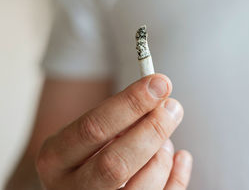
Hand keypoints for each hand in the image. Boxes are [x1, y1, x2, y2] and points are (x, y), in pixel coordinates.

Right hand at [35, 74, 192, 189]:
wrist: (81, 185)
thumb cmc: (91, 153)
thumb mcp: (90, 133)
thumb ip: (116, 117)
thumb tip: (158, 94)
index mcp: (55, 159)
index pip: (93, 128)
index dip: (130, 104)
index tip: (159, 83)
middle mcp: (71, 189)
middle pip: (116, 163)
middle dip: (152, 130)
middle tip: (173, 107)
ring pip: (142, 187)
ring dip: (162, 155)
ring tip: (164, 141)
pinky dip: (178, 175)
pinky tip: (179, 157)